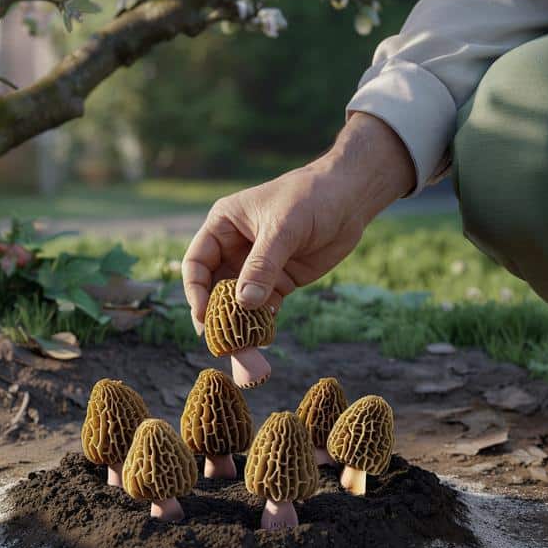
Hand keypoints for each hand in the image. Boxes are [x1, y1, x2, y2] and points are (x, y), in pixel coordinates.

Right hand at [182, 112, 414, 329]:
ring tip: (242, 350)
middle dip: (217, 315)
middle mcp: (234, 248)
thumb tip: (244, 302)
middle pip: (214, 288)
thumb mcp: (283, 228)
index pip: (197, 263)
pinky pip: (264, 307)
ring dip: (239, 325)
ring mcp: (257, 267)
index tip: (203, 316)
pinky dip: (262, 323)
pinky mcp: (280, 280)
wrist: (351, 198)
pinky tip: (264, 338)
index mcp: (223, 226)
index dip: (196, 291)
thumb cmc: (311, 198)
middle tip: (220, 343)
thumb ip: (262, 265)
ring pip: (239, 302)